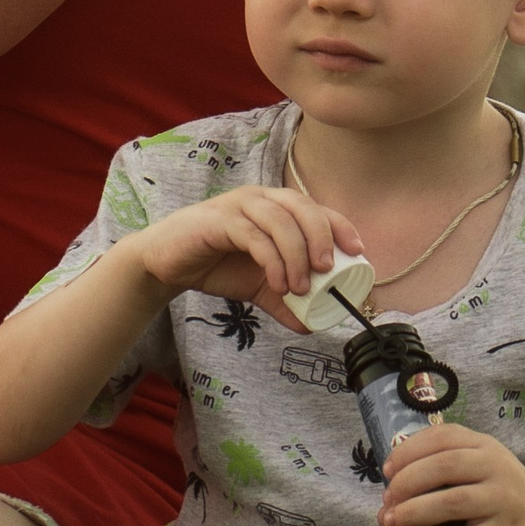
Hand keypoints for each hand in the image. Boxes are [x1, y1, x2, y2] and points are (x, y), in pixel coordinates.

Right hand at [128, 183, 362, 313]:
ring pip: (280, 221)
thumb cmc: (215, 265)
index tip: (357, 252)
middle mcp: (259, 199)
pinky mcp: (218, 220)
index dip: (339, 226)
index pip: (315, 208)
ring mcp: (237, 206)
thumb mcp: (259, 287)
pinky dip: (272, 261)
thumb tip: (313, 326)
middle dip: (322, 236)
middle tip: (328, 270)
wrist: (167, 264)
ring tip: (300, 288)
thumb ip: (285, 303)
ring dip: (297, 256)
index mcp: (274, 207)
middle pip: (302, 206)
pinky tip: (277, 283)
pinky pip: (254, 236)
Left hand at [381, 423, 524, 525]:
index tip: (387, 471)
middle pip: (443, 467)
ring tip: (392, 523)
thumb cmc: (499, 488)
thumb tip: (391, 478)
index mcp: (483, 445)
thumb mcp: (479, 461)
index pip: (440, 438)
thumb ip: (442, 460)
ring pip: (452, 503)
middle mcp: (495, 468)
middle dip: (406, 483)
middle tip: (387, 501)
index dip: (407, 452)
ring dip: (414, 513)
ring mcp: (502, 501)